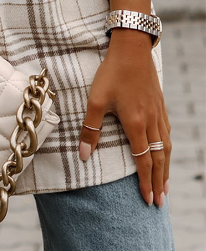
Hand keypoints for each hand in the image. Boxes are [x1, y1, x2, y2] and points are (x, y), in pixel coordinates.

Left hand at [78, 30, 170, 207]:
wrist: (132, 47)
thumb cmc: (111, 73)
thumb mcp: (95, 100)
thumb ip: (90, 129)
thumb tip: (83, 156)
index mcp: (135, 123)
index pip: (143, 160)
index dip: (145, 182)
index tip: (147, 200)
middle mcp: (151, 121)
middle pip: (159, 158)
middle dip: (158, 182)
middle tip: (159, 203)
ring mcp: (158, 112)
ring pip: (166, 147)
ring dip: (166, 168)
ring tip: (165, 185)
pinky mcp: (159, 103)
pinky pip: (167, 132)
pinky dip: (167, 148)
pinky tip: (165, 151)